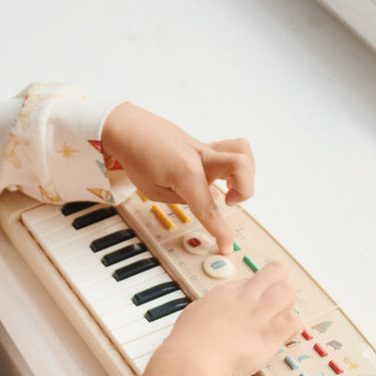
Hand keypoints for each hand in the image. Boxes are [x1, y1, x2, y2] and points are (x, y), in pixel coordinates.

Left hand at [101, 102, 254, 253]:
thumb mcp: (153, 191)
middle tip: (228, 203)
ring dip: (245, 174)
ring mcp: (204, 149)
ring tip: (229, 188)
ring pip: (242, 150)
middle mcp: (200, 158)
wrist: (130, 128)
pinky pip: (230, 151)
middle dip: (244, 191)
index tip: (226, 246)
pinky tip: (219, 177)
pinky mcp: (204, 146)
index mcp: (185, 173)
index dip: (221, 232)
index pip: (209, 208)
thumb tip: (205, 201)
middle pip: (241, 165)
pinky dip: (233, 166)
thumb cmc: (137, 157)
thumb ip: (181, 199)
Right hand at [143, 262, 298, 375]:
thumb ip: (212, 308)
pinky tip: (285, 335)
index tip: (260, 299)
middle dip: (282, 284)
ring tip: (281, 319)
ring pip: (289, 293)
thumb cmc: (186, 344)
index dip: (260, 289)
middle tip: (278, 301)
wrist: (191, 361)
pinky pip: (294, 322)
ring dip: (289, 305)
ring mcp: (258, 316)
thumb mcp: (195, 313)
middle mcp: (245, 299)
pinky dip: (293, 328)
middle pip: (277, 273)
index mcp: (226, 293)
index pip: (254, 278)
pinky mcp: (268, 337)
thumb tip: (217, 311)